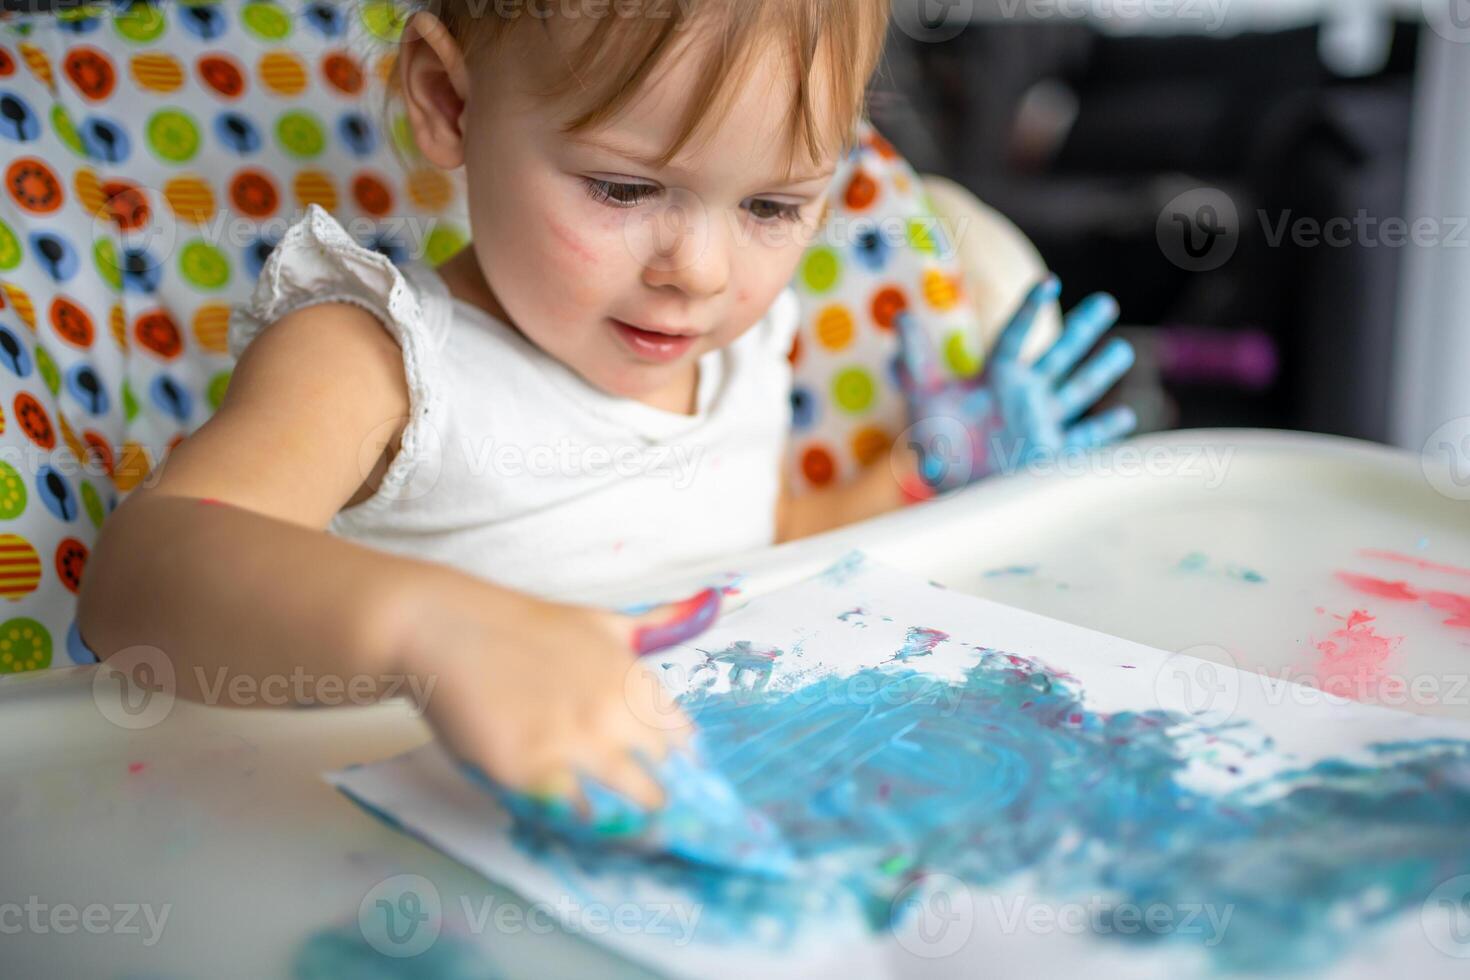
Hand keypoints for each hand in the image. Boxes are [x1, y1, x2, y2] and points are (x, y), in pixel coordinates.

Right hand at [392, 577, 721, 811]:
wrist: (450, 631)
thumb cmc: (524, 627)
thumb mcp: (599, 621)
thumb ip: (653, 625)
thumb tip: (712, 602)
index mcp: (634, 679)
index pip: (682, 740)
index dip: (681, 765)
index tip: (678, 781)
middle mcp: (614, 713)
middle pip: (660, 776)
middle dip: (657, 795)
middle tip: (651, 814)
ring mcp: (573, 743)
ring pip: (626, 801)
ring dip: (629, 818)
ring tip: (626, 831)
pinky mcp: (531, 769)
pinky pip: (573, 812)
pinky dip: (579, 820)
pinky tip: (576, 818)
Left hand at [896, 276, 1136, 491]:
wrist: (950, 492)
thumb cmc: (936, 443)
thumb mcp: (924, 398)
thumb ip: (915, 361)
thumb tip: (901, 317)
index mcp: (996, 376)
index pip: (1016, 335)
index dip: (1030, 308)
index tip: (1050, 281)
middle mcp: (1023, 395)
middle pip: (1058, 355)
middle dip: (1082, 330)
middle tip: (1106, 302)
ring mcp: (1040, 423)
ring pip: (1077, 390)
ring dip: (1099, 371)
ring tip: (1123, 350)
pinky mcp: (1051, 455)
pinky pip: (1083, 439)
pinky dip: (1104, 430)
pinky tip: (1125, 417)